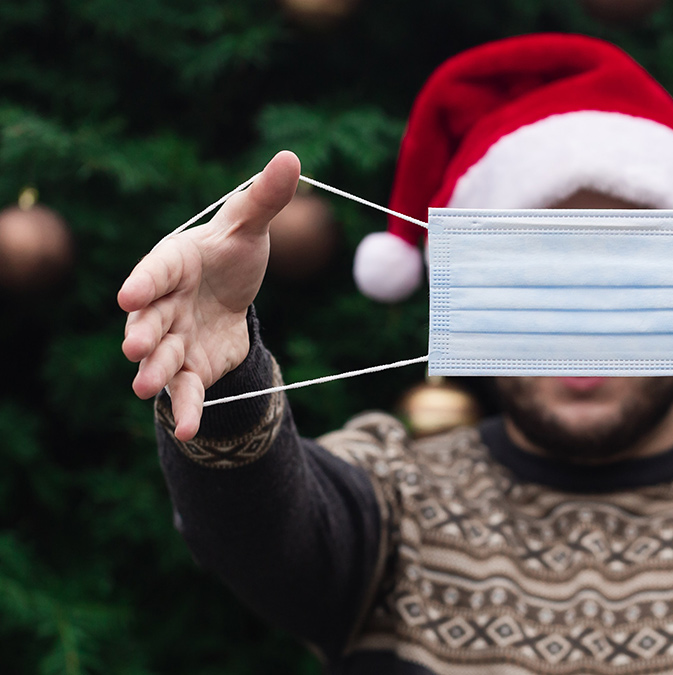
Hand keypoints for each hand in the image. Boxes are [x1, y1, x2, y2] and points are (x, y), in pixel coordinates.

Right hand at [118, 151, 300, 440]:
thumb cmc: (232, 252)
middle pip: (148, 318)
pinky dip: (186, 410)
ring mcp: (172, 338)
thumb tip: (290, 157)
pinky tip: (188, 431)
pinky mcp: (190, 368)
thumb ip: (265, 198)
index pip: (155, 270)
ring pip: (159, 357)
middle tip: (134, 346)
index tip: (128, 295)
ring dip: (152, 372)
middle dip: (141, 332)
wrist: (233, 295)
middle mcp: (163, 303)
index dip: (143, 282)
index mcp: (173, 261)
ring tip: (145, 387)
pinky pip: (186, 391)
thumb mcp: (250, 225)